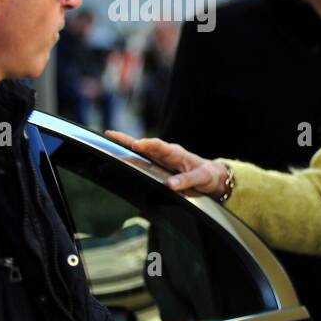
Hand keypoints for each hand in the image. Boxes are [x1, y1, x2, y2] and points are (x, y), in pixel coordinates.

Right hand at [105, 130, 230, 197]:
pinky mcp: (158, 166)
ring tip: (108, 141)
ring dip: (124, 145)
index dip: (147, 145)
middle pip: (144, 144)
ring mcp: (160, 159)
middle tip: (109, 135)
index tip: (136, 145)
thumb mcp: (201, 178)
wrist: (212, 176)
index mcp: (176, 153)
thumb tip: (170, 186)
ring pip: (140, 151)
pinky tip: (117, 156)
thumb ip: (186, 180)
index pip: (159, 146)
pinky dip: (130, 156)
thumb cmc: (207, 175)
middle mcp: (166, 153)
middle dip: (127, 140)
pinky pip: (142, 160)